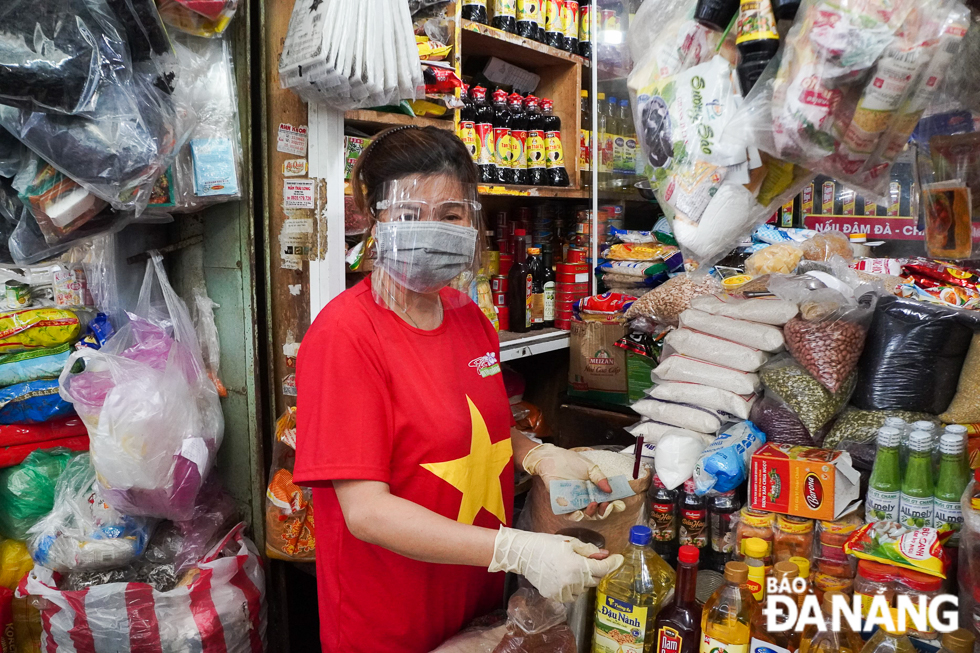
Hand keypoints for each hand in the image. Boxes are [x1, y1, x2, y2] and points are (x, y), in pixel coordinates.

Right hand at [488, 526, 623, 602]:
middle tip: (591, 560)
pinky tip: (565, 576)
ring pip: (584, 589)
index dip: (613, 564)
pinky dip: (573, 587)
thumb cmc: (546, 544)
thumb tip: (606, 556)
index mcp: (578, 566)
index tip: (619, 559)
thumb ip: (589, 550)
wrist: (524, 554)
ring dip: (584, 580)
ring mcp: (564, 591)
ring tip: (573, 567)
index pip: (603, 568)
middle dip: (597, 570)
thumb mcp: (570, 542)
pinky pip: (572, 594)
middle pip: (595, 580)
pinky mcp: (556, 596)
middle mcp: (573, 582)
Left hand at [523, 443, 626, 519]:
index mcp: (594, 489)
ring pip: (585, 515)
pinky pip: (569, 515)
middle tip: (605, 504)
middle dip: (603, 511)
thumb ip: (600, 478)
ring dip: (591, 513)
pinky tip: (580, 513)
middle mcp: (585, 498)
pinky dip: (575, 517)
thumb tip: (610, 490)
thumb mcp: (589, 467)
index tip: (618, 504)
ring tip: (593, 504)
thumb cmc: (570, 461)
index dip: (612, 505)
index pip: (605, 501)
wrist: (551, 458)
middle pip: (597, 511)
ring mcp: (574, 502)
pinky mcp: (562, 503)